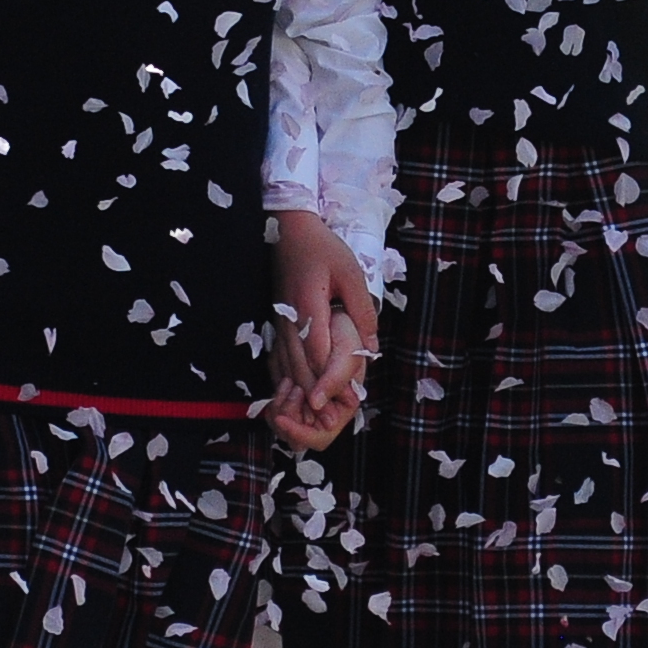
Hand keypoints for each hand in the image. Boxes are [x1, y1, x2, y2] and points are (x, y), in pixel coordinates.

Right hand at [265, 210, 379, 448]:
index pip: (317, 352)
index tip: (346, 400)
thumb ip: (362, 310)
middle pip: (299, 366)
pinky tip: (296, 394)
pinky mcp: (275, 322)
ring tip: (316, 414)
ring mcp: (278, 322)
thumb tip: (371, 347)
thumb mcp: (350, 273)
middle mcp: (288, 319)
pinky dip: (287, 378)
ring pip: (286, 365)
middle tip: (333, 418)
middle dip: (315, 394)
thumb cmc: (323, 249)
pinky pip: (278, 358)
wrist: (288, 229)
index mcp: (307, 306)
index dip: (330, 379)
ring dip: (300, 391)